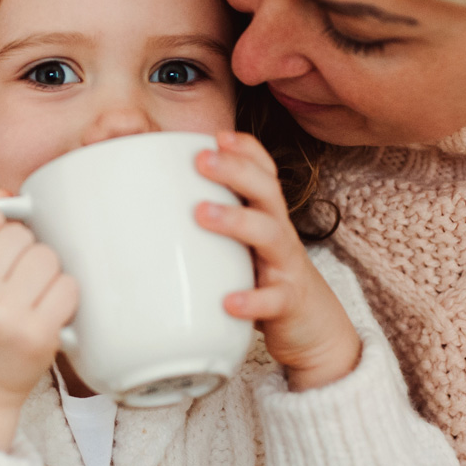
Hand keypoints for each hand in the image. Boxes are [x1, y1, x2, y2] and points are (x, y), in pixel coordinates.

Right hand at [0, 195, 78, 448]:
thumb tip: (9, 195)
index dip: (0, 229)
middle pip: (23, 235)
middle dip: (25, 255)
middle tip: (13, 285)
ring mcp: (4, 313)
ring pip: (49, 258)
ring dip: (47, 276)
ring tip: (30, 299)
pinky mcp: (37, 335)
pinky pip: (69, 287)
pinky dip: (64, 299)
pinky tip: (47, 313)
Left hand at [195, 131, 360, 389]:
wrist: (314, 330)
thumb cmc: (266, 281)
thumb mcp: (245, 247)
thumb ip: (216, 224)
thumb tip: (151, 209)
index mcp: (267, 217)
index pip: (263, 173)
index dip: (246, 151)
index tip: (217, 135)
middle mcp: (279, 235)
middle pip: (266, 192)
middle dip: (235, 171)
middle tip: (201, 160)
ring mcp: (286, 267)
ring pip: (270, 236)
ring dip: (236, 221)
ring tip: (202, 213)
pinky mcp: (288, 303)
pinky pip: (273, 299)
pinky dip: (252, 300)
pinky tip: (229, 301)